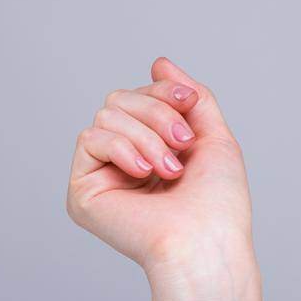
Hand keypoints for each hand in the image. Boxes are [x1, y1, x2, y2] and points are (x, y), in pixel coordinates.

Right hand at [65, 57, 255, 274]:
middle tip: (183, 144)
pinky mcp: (83, 191)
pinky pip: (90, 138)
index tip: (190, 102)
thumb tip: (158, 61)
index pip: (141, 95)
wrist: (206, 239)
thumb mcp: (211, 135)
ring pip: (107, 114)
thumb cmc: (217, 200)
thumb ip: (189, 96)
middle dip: (158, 113)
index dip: (164, 91)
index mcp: (152, 147)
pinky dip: (123, 148)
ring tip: (169, 169)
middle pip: (120, 98)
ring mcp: (102, 174)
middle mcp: (123, 159)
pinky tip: (144, 174)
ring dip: (148, 136)